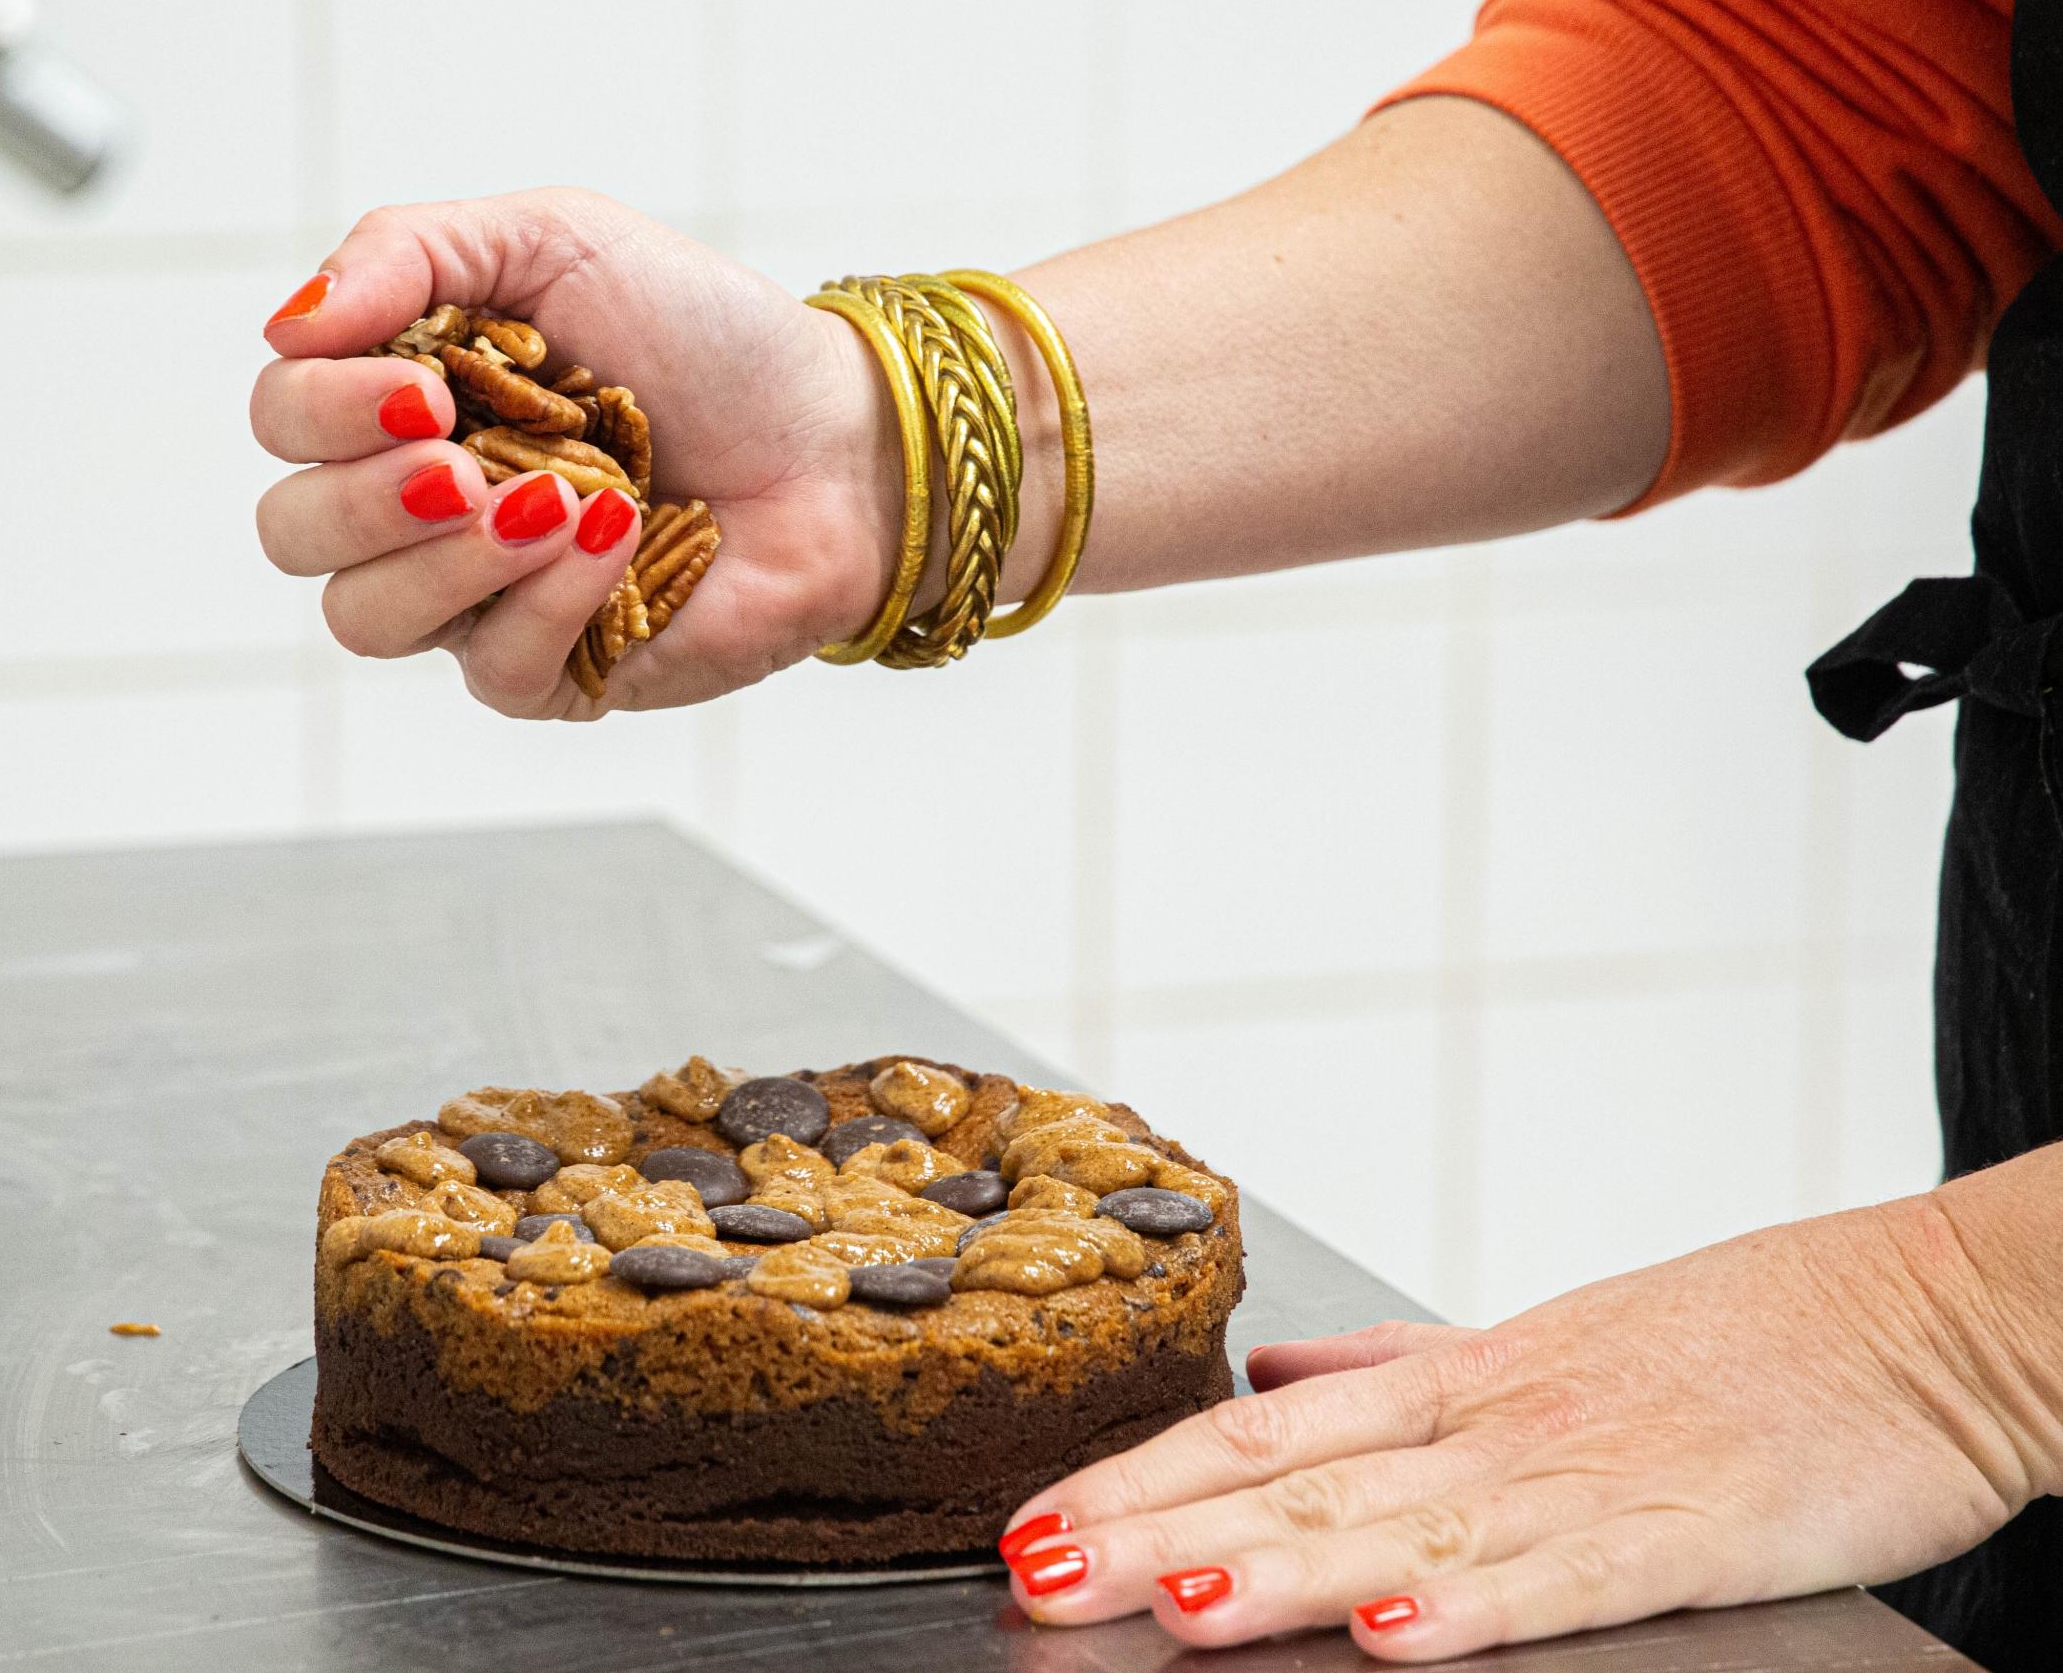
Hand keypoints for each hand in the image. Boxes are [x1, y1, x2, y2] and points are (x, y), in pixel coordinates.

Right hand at [250, 190, 897, 715]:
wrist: (838, 436)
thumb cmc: (703, 336)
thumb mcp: (555, 240)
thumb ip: (408, 252)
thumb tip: (284, 321)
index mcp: (403, 398)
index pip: (284, 422)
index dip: (323, 411)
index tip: (423, 384)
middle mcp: (421, 505)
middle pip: (293, 534)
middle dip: (366, 496)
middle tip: (462, 455)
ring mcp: (480, 598)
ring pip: (366, 617)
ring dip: (450, 556)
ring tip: (558, 499)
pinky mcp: (554, 672)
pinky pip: (493, 667)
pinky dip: (550, 597)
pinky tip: (619, 539)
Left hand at [998, 1197, 2038, 1659]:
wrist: (1924, 1318)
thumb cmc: (1739, 1338)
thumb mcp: (1542, 1340)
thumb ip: (1401, 1364)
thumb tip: (1281, 1363)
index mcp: (1459, 1378)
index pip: (1260, 1427)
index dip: (1140, 1474)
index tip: (1035, 1518)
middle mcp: (1496, 1421)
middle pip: (1297, 1478)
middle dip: (1158, 1530)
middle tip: (1038, 1575)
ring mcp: (1585, 1476)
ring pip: (1404, 1530)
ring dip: (1277, 1572)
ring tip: (1165, 1608)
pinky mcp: (1688, 1536)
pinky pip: (1563, 1581)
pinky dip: (1475, 1610)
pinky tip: (1393, 1641)